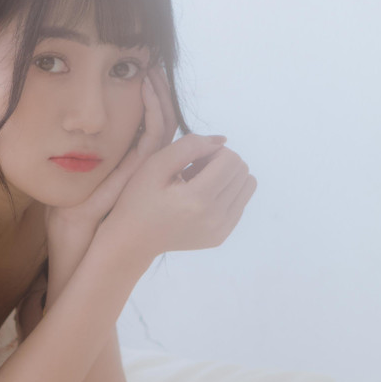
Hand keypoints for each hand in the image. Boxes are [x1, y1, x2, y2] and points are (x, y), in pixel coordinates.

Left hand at [44, 65, 178, 245]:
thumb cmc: (69, 213)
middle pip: (162, 119)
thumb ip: (77, 154)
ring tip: (153, 70)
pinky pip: (154, 134)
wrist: (74, 237)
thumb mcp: (73, 173)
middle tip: (154, 63)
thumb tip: (73, 129)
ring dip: (160, 94)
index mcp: (128, 161)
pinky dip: (154, 109)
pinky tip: (146, 90)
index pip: (149, 123)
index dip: (150, 98)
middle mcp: (142, 164)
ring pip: (164, 123)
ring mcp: (145, 167)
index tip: (143, 71)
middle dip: (159, 90)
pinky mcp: (141, 169)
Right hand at [105, 132, 257, 259]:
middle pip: (243, 171)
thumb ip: (188, 146)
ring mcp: (221, 230)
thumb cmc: (139, 199)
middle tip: (194, 170)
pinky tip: (200, 199)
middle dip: (221, 163)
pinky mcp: (221, 236)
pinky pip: (240, 203)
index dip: (213, 151)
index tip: (192, 160)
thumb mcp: (155, 164)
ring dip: (226, 177)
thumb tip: (220, 142)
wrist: (132, 239)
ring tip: (200, 183)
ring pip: (247, 186)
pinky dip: (224, 194)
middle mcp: (215, 217)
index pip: (231, 160)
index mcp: (198, 199)